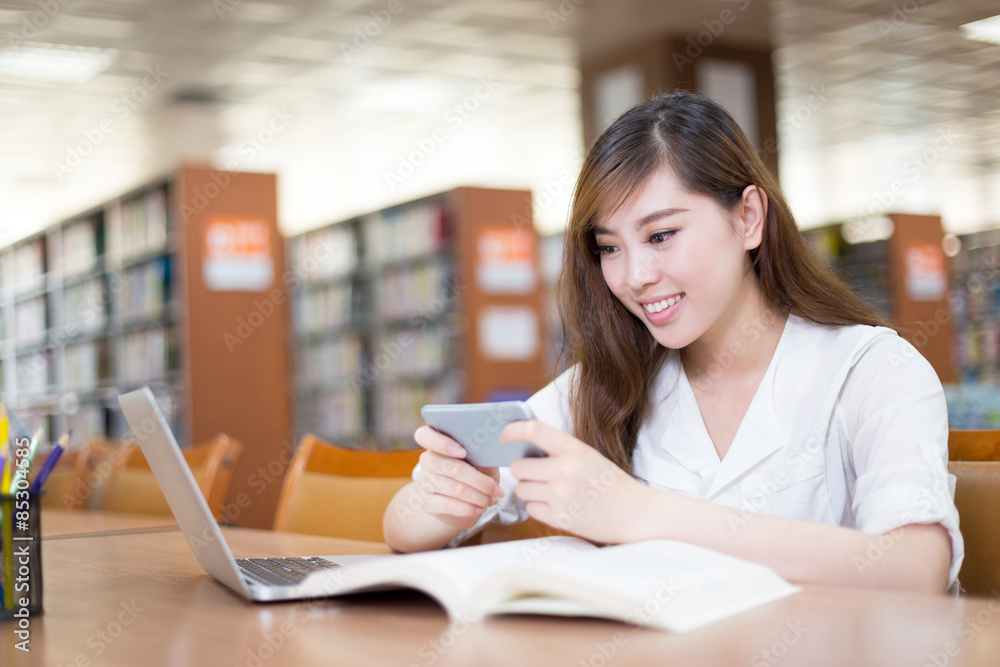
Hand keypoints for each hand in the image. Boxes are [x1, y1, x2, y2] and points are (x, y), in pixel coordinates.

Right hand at [412, 425, 504, 529]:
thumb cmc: (474, 475)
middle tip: (497, 490)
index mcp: (437, 443)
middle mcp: (427, 461)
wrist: (460, 504)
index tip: (463, 451)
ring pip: (455, 489)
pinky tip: (480, 508)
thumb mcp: (480, 462)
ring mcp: (425, 483)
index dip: (442, 443)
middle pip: (451, 467)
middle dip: (480, 481)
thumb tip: (492, 448)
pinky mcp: (427, 503)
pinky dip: (469, 508)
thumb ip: (482, 453)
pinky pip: (449, 506)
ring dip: (479, 497)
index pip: (425, 435)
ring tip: (492, 500)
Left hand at [504, 420, 649, 543]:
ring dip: (530, 491)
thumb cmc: (609, 482)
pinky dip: (539, 508)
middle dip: (524, 471)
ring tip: (552, 491)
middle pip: (518, 467)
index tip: (503, 437)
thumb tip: (519, 449)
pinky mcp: (560, 519)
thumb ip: (558, 451)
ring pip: (521, 489)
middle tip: (539, 474)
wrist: (636, 513)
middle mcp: (566, 472)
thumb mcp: (588, 456)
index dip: (512, 431)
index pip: (534, 430)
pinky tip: (558, 506)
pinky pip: (530, 509)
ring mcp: (562, 497)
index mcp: (575, 450)